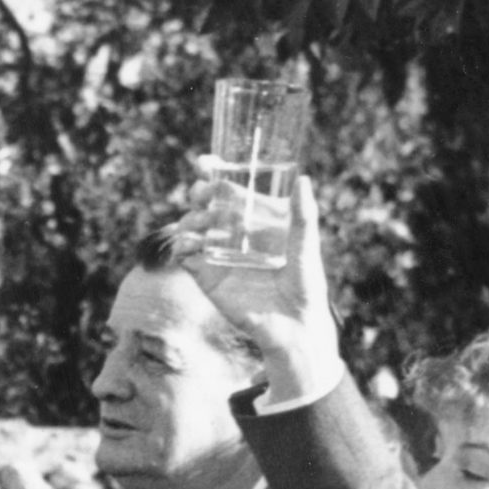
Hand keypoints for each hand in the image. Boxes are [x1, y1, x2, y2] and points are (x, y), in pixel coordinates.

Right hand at [167, 174, 339, 399]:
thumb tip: (303, 180)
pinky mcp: (207, 278)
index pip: (229, 190)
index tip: (205, 162)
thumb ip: (303, 216)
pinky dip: (181, 249)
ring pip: (192, 228)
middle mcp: (234, 234)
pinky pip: (186, 258)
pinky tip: (188, 246)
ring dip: (190, 219)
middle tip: (201, 193)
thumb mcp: (306, 247)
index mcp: (256, 220)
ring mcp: (218, 255)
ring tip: (201, 223)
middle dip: (198, 194)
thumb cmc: (305, 284)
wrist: (293, 325)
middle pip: (205, 205)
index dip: (214, 174)